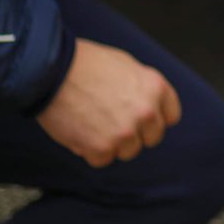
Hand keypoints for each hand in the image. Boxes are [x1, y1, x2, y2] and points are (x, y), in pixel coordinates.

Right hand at [37, 39, 181, 167]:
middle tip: (110, 120)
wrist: (53, 70)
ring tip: (92, 122)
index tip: (138, 117)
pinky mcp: (102, 148)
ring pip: (128, 151)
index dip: (153, 118)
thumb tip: (150, 106)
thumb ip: (144, 88)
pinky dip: (90, 151)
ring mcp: (125, 132)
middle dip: (134, 132)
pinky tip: (80, 131)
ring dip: (112, 143)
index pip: (170, 117)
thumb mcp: (127, 65)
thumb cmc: (87, 64)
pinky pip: (102, 160)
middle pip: (151, 137)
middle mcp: (146, 111)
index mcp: (156, 87)